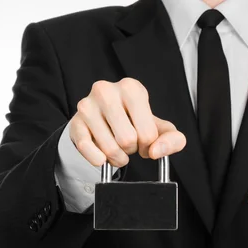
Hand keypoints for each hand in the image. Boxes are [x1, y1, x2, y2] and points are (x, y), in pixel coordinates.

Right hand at [70, 77, 186, 166]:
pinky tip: (102, 155)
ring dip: (117, 158)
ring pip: (109, 149)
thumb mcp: (160, 128)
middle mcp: (106, 91)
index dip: (148, 145)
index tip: (144, 141)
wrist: (104, 119)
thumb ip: (173, 140)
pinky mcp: (74, 122)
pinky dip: (98, 160)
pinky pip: (87, 149)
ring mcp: (87, 106)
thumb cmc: (136, 122)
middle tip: (129, 144)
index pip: (147, 133)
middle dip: (131, 150)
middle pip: (127, 141)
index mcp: (132, 88)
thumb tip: (156, 152)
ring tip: (118, 149)